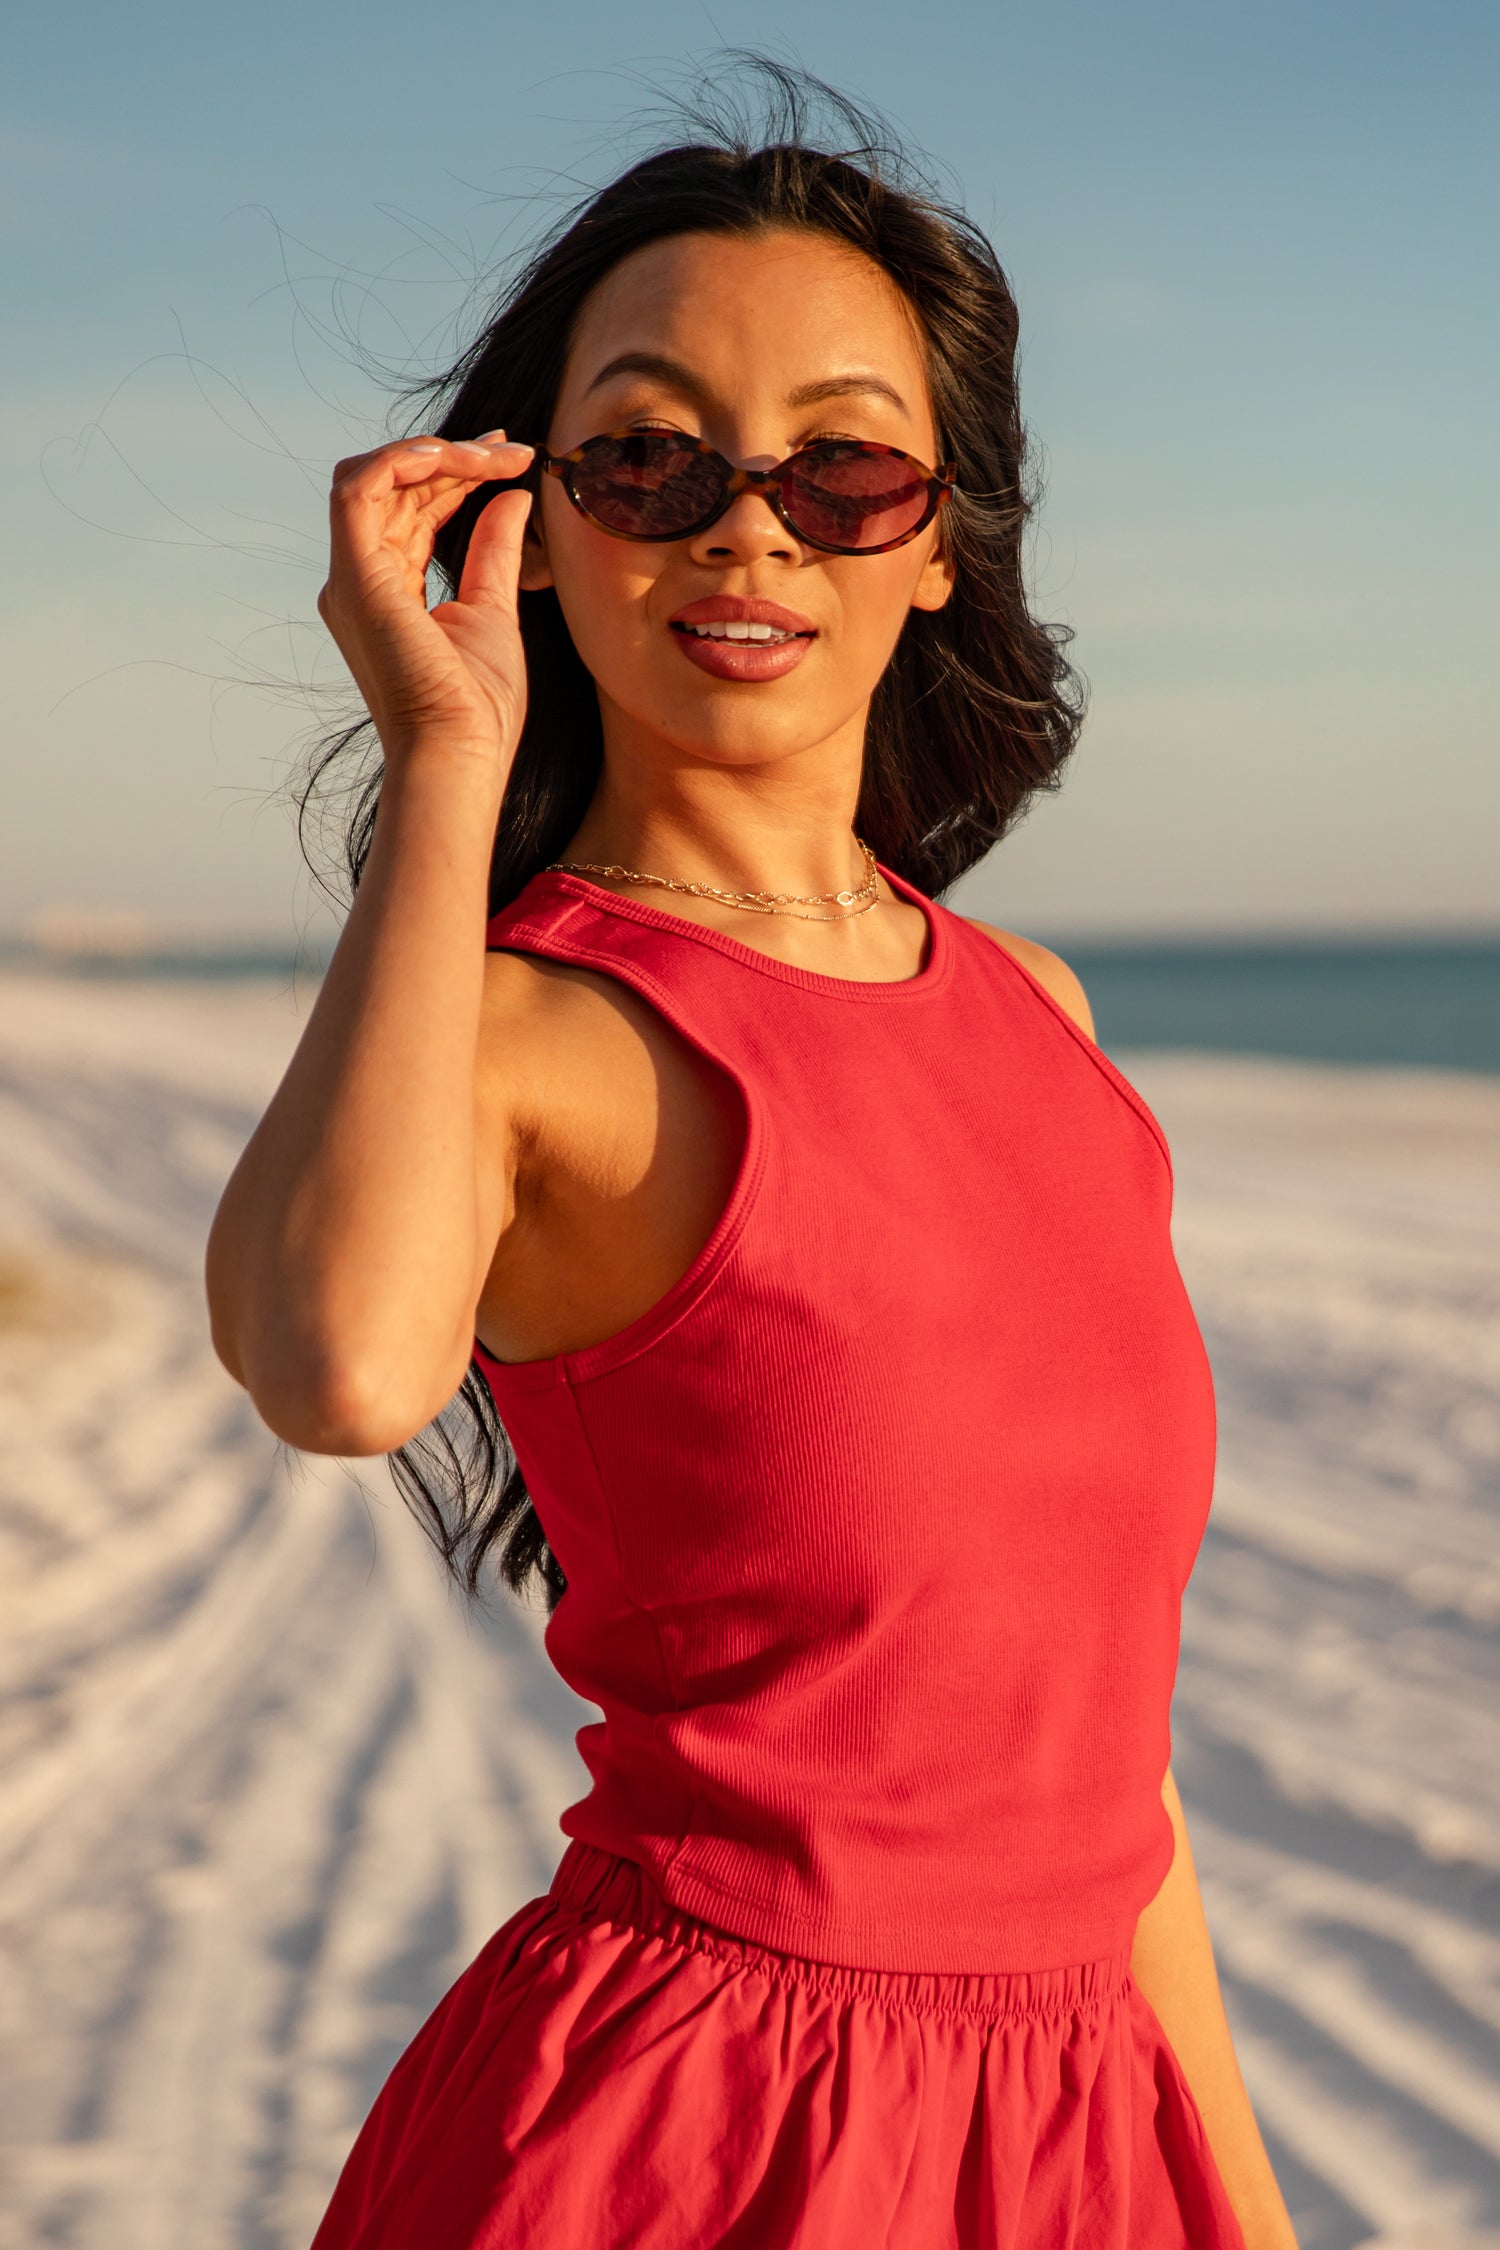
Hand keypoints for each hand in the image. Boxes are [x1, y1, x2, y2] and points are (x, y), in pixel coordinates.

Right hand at [317, 432, 536, 774]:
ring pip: (376, 476)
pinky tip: (453, 456)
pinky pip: (360, 487)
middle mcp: (359, 580)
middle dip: (456, 457)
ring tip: (494, 455)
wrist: (460, 756)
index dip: (457, 473)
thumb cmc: (478, 710)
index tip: (512, 458)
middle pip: (395, 488)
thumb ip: (494, 551)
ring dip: (436, 454)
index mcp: (386, 590)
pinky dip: (402, 459)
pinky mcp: (355, 577)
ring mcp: (352, 578)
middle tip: (514, 450)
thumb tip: (512, 497)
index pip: (412, 508)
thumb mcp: (494, 610)